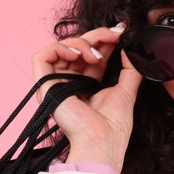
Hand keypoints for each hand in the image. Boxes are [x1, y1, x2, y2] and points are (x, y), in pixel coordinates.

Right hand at [29, 23, 142, 170]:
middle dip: (96, 36)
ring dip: (81, 42)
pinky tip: (78, 53)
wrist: (102, 141)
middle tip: (115, 34)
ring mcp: (55, 84)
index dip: (103, 40)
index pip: (90, 54)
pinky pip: (42, 56)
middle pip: (76, 48)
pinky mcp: (44, 86)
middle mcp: (69, 82)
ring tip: (97, 55)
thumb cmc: (113, 125)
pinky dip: (59, 48)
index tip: (121, 31)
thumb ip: (130, 68)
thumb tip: (131, 48)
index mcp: (86, 84)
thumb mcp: (127, 90)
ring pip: (60, 48)